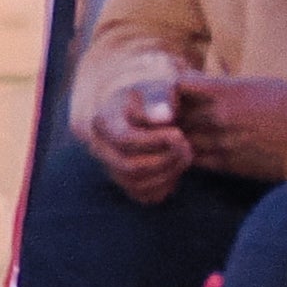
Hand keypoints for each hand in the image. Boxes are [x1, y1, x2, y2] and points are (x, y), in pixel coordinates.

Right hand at [85, 76, 192, 204]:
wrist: (148, 111)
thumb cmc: (154, 98)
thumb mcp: (157, 89)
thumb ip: (160, 98)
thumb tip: (164, 117)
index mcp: (102, 121)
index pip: (124, 140)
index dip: (155, 141)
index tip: (178, 132)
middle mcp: (99, 148)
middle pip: (130, 167)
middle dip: (165, 159)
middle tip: (187, 146)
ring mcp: (111, 168)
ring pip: (138, 184)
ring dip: (169, 172)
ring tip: (185, 154)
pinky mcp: (127, 184)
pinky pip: (147, 196)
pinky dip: (167, 186)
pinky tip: (176, 167)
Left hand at [176, 74, 286, 181]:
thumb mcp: (254, 84)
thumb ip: (220, 86)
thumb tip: (190, 82)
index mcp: (227, 91)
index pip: (177, 86)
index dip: (169, 90)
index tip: (172, 94)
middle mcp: (222, 116)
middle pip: (175, 114)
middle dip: (169, 115)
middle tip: (169, 115)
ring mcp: (224, 142)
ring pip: (181, 139)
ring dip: (177, 135)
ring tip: (180, 132)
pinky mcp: (230, 164)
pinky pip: (195, 160)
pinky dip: (188, 155)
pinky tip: (193, 150)